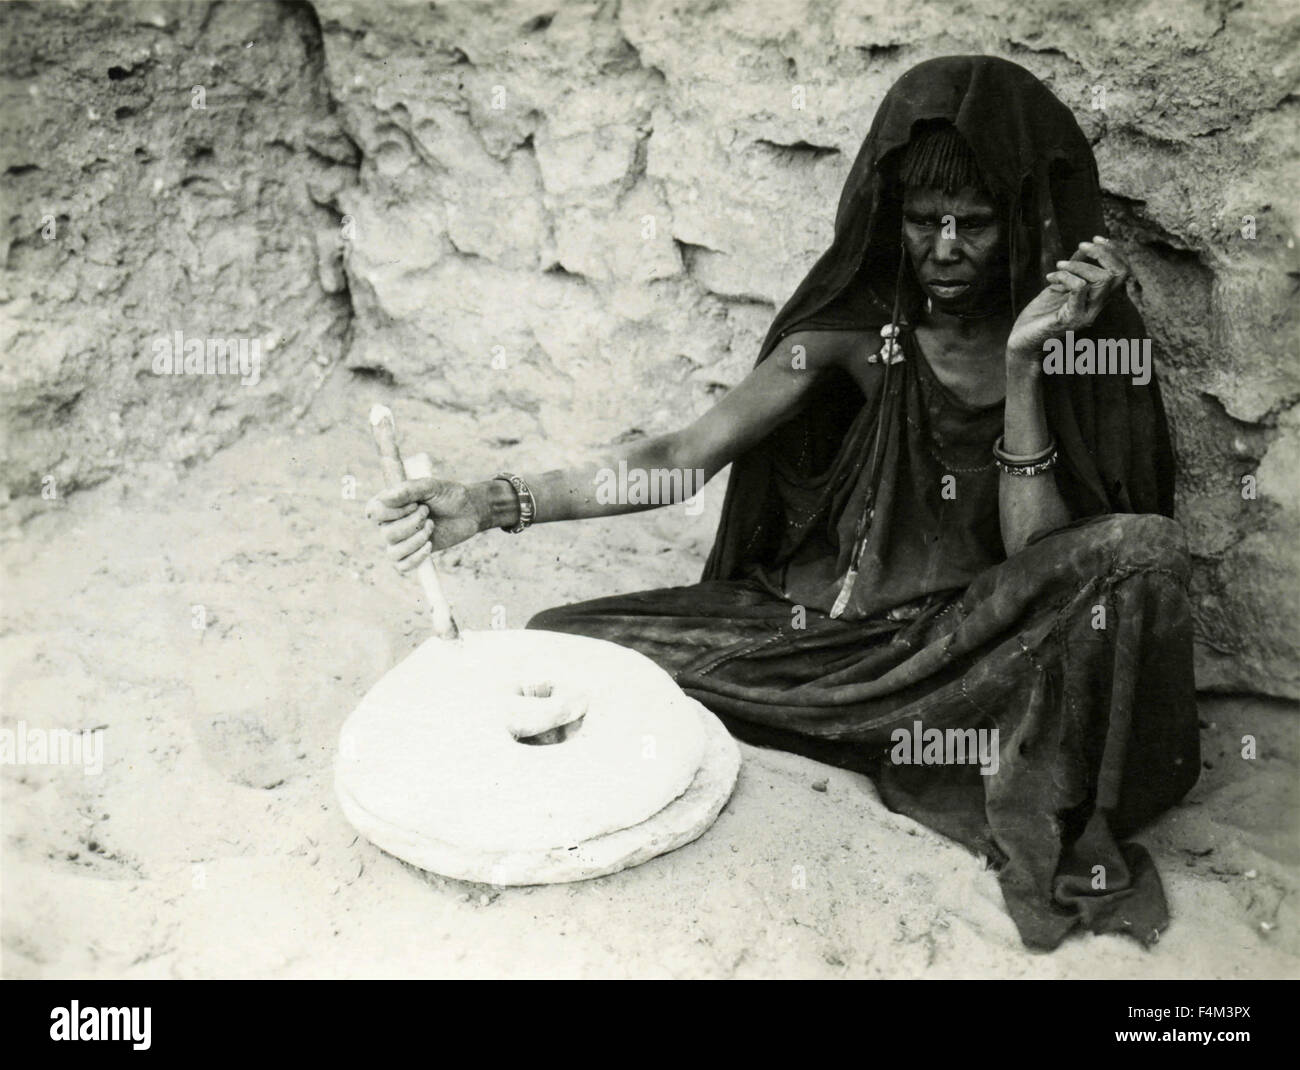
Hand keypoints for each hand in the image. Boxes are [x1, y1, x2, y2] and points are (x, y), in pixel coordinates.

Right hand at [365, 477, 481, 572]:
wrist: (470, 511)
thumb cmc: (448, 496)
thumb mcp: (431, 486)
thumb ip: (408, 490)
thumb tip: (384, 498)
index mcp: (390, 504)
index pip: (374, 511)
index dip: (391, 511)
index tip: (414, 503)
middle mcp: (390, 523)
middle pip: (386, 533)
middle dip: (411, 524)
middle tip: (427, 513)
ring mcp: (401, 541)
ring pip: (393, 551)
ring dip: (416, 540)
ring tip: (431, 526)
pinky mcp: (413, 555)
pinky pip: (402, 566)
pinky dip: (416, 557)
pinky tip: (429, 545)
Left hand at [1007, 236, 1130, 365]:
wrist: (1022, 341)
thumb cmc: (1040, 314)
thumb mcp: (1060, 286)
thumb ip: (1075, 269)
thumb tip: (1084, 247)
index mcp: (1098, 298)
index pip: (1123, 272)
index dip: (1114, 251)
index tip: (1095, 239)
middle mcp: (1097, 307)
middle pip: (1119, 274)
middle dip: (1102, 253)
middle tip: (1081, 246)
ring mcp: (1086, 315)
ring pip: (1102, 279)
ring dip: (1079, 265)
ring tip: (1058, 266)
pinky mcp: (1070, 320)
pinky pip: (1079, 289)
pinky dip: (1066, 276)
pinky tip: (1050, 279)